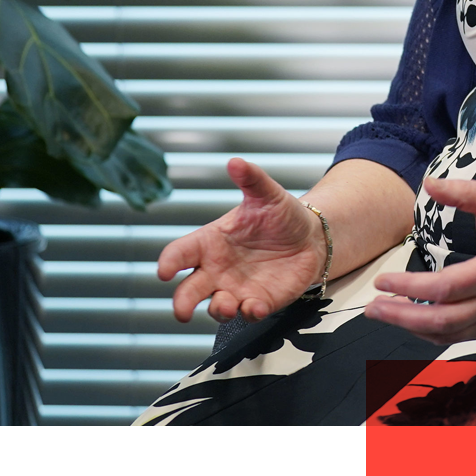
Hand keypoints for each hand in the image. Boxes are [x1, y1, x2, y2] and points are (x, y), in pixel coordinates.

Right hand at [156, 157, 325, 323]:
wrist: (311, 237)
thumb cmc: (282, 215)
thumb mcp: (267, 194)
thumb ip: (251, 179)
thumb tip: (235, 162)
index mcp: (211, 242)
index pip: (179, 253)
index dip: (168, 262)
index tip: (164, 271)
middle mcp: (218, 269)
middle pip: (188, 290)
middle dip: (181, 303)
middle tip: (182, 310)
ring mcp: (237, 288)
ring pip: (215, 307)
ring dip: (217, 309)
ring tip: (226, 303)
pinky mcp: (259, 301)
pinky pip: (247, 314)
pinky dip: (248, 313)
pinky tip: (255, 305)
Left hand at [362, 178, 475, 345]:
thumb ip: (463, 191)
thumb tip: (428, 182)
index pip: (444, 288)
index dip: (410, 288)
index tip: (382, 280)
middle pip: (441, 320)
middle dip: (401, 317)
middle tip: (372, 307)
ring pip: (446, 334)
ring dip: (410, 328)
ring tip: (382, 313)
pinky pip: (456, 336)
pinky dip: (429, 332)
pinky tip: (409, 321)